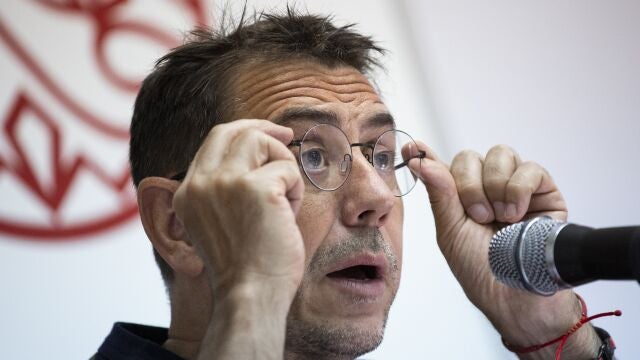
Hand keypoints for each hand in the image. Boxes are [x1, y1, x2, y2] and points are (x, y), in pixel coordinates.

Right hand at [172, 119, 304, 300]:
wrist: (250, 297)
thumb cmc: (245, 267)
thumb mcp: (220, 223)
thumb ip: (226, 190)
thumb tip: (256, 151)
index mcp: (187, 193)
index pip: (213, 142)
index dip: (243, 132)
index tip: (268, 136)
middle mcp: (200, 183)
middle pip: (232, 131)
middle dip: (263, 129)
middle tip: (288, 135)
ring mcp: (225, 183)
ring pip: (261, 141)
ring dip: (282, 165)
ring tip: (286, 200)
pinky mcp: (255, 189)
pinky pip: (287, 168)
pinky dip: (296, 190)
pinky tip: (288, 216)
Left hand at [409, 144, 599, 358]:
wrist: (516, 293)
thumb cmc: (481, 268)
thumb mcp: (451, 231)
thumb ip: (439, 193)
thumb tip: (421, 159)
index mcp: (458, 197)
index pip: (440, 166)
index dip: (425, 154)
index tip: (411, 147)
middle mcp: (485, 186)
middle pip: (469, 157)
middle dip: (469, 185)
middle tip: (478, 216)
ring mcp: (514, 184)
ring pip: (499, 154)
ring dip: (494, 188)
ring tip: (499, 218)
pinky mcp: (543, 189)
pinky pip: (529, 168)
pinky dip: (518, 190)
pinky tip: (517, 214)